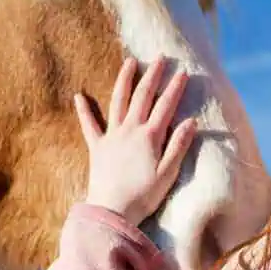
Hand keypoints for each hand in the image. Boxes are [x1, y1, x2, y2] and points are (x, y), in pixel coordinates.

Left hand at [74, 57, 198, 228]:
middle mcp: (130, 131)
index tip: (183, 70)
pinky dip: (83, 110)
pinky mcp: (97, 148)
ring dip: (124, 80)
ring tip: (130, 62)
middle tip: (159, 58)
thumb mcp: (168, 174)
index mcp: (150, 137)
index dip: (175, 88)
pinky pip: (88, 125)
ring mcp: (111, 137)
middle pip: (142, 96)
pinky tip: (79, 96)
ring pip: (118, 102)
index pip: (166, 106)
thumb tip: (192, 121)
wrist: (111, 212)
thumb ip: (179, 146)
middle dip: (152, 75)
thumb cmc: (143, 196)